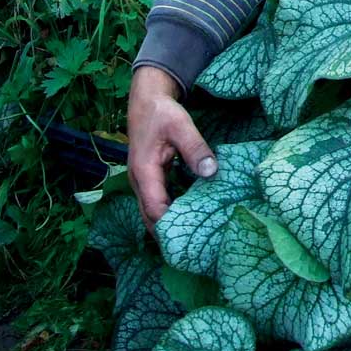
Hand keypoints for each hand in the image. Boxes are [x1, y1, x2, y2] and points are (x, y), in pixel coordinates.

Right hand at [127, 65, 217, 231]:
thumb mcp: (182, 126)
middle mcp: (139, 181)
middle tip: (193, 250)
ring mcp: (142, 182)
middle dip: (167, 234)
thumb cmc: (162, 113)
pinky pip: (156, 202)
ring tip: (191, 241)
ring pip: (150, 212)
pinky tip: (186, 218)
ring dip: (166, 226)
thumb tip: (211, 172)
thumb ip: (196, 149)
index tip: (192, 238)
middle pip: (150, 218)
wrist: (146, 100)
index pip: (156, 208)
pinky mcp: (149, 179)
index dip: (171, 225)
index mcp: (144, 172)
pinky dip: (167, 213)